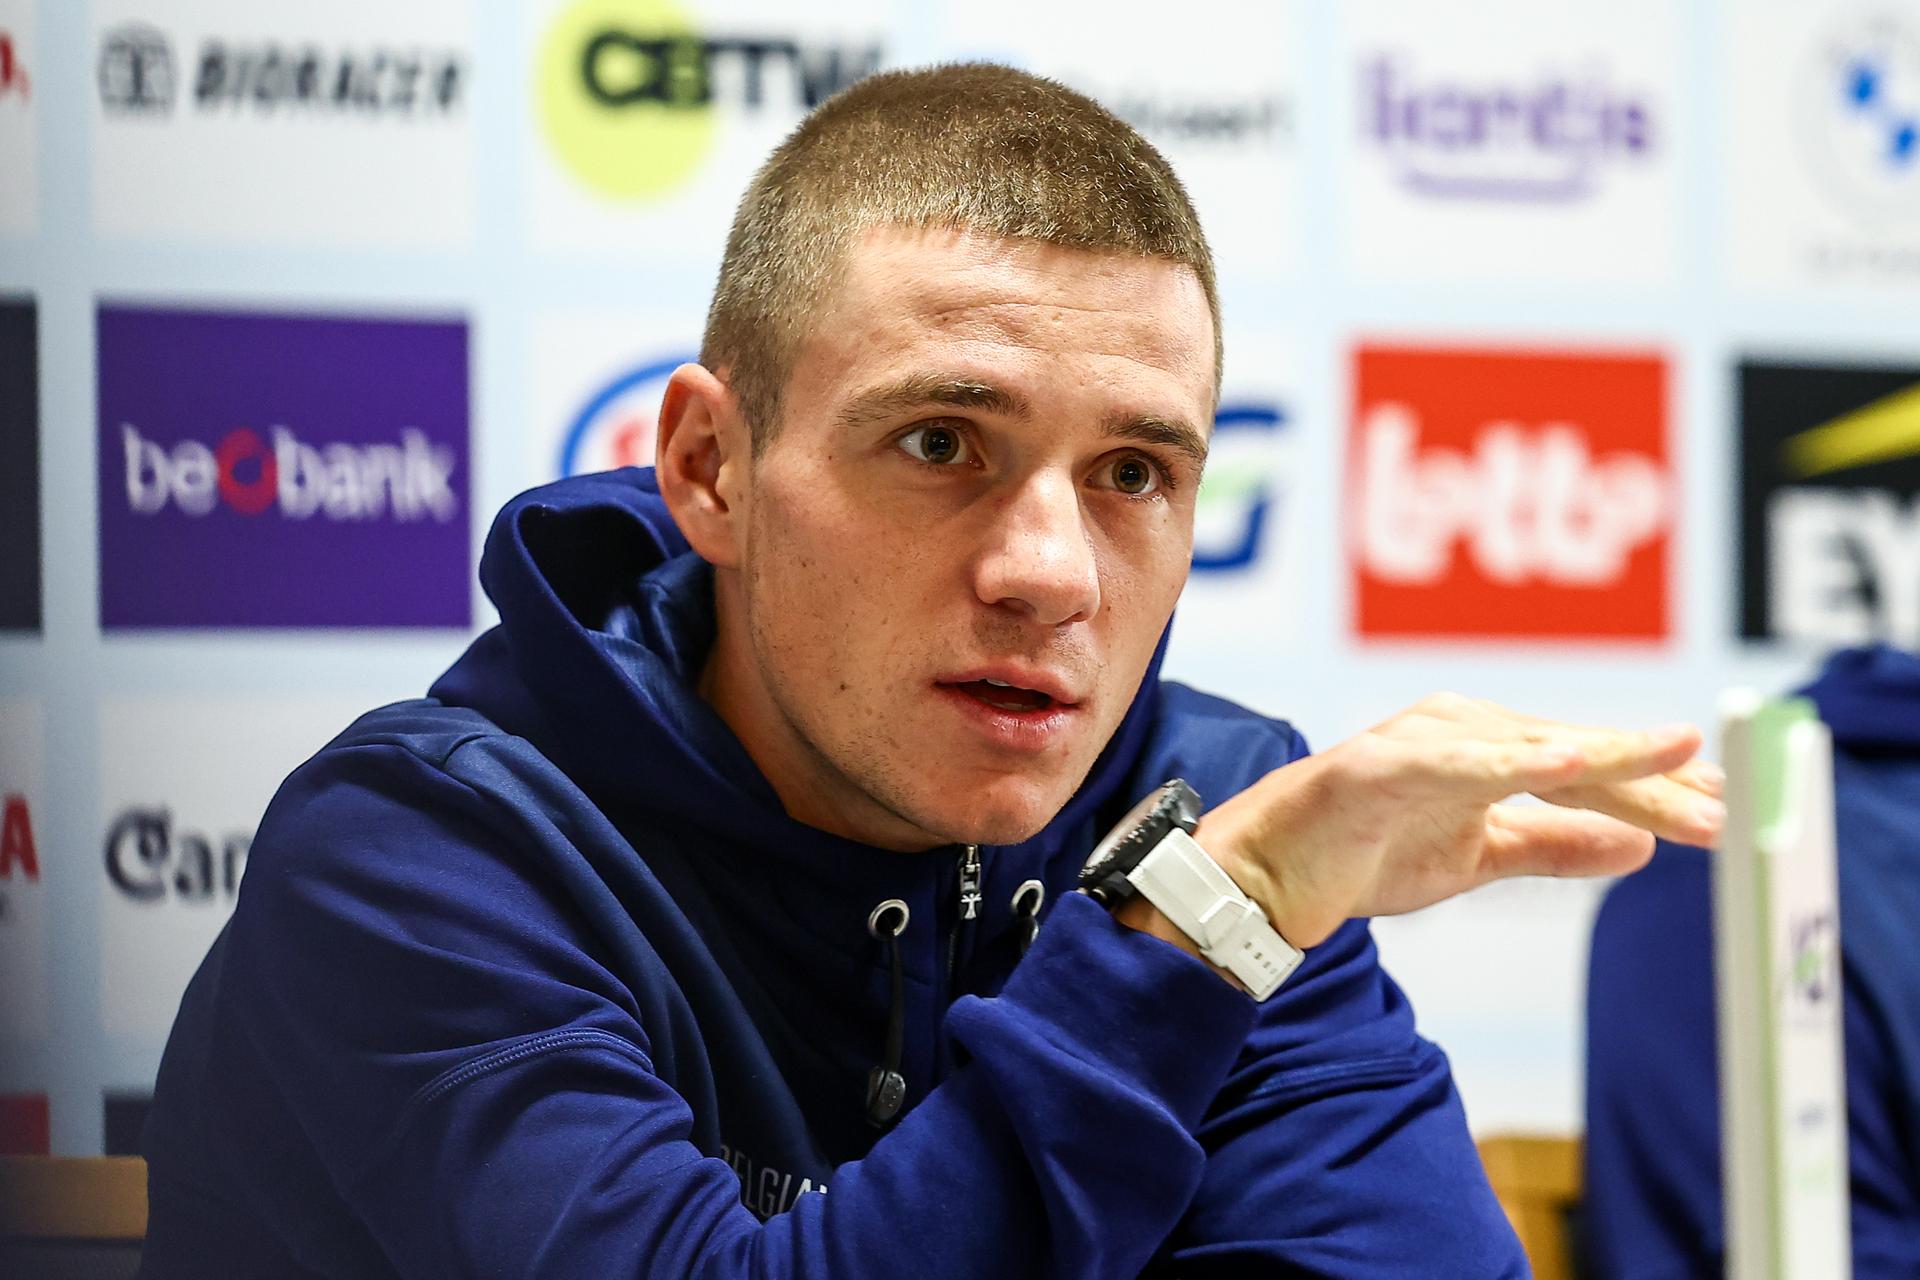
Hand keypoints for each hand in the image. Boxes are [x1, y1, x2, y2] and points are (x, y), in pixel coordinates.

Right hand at [1183, 693, 1724, 950]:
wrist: (1263, 877)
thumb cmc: (1363, 853)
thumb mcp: (1476, 857)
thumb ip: (1553, 845)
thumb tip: (1640, 850)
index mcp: (1483, 749)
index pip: (1585, 768)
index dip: (1655, 788)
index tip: (1720, 809)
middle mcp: (1460, 730)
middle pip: (1572, 753)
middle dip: (1650, 779)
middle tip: (1720, 807)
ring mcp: (1421, 742)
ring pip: (1527, 749)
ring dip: (1603, 759)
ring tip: (1672, 765)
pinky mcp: (1380, 765)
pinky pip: (1459, 764)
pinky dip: (1515, 761)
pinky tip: (1572, 761)